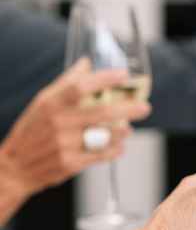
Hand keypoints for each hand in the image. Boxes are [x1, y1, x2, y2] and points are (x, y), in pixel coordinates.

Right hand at [0, 59, 150, 203]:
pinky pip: (101, 155)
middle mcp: (58, 123)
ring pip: (105, 136)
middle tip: (145, 107)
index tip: (123, 74)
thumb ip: (66, 83)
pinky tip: (119, 146)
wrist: (15, 167)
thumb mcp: (43, 102)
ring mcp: (64, 144)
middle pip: (101, 112)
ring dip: (122, 131)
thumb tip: (87, 62)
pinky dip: (114, 150)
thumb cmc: (32, 130)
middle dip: (128, 109)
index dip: (104, 79)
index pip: (80, 86)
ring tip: (127, 129)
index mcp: (50, 103)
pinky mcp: (70, 164)